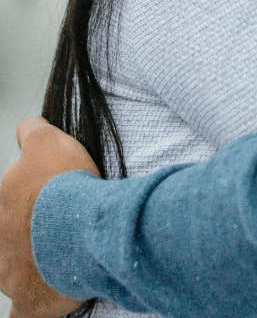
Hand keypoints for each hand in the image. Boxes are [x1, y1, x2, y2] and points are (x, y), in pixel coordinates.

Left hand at [0, 118, 98, 317]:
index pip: (5, 210)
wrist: (81, 225)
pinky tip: (38, 305)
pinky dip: (30, 310)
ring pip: (15, 274)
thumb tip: (26, 127)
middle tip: (55, 227)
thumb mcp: (45, 142)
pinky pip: (24, 313)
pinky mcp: (31, 303)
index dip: (25, 203)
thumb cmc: (61, 185)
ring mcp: (10, 279)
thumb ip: (31, 132)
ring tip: (63, 255)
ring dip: (34, 266)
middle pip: (8, 242)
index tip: (45, 200)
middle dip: (27, 236)